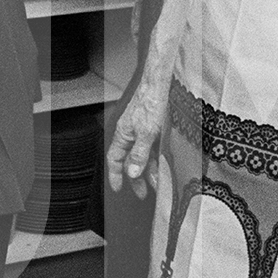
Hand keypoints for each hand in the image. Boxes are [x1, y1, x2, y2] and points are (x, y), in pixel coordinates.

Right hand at [106, 75, 171, 199]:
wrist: (161, 83)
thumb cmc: (151, 102)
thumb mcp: (146, 133)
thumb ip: (139, 154)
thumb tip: (132, 173)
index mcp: (123, 135)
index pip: (114, 159)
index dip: (115, 175)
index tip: (118, 189)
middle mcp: (131, 134)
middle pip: (129, 161)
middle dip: (136, 178)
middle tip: (143, 193)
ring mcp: (142, 131)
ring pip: (143, 155)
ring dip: (150, 170)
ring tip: (158, 183)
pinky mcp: (153, 128)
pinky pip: (152, 148)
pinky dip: (156, 158)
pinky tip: (164, 166)